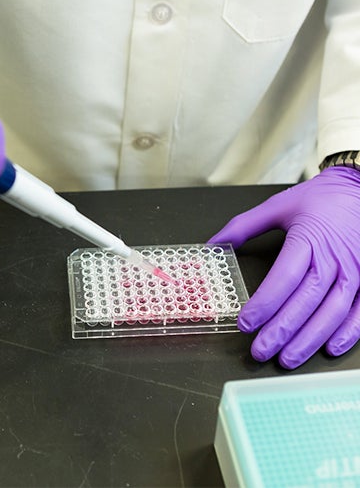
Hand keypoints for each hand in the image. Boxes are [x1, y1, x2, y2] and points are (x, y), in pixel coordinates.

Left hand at [209, 167, 359, 368]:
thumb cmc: (320, 198)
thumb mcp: (279, 205)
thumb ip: (244, 226)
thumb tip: (212, 244)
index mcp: (307, 240)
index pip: (283, 278)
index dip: (264, 304)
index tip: (245, 323)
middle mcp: (333, 258)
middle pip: (305, 300)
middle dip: (281, 330)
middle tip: (260, 351)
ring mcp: (355, 271)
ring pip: (332, 312)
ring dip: (310, 339)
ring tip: (287, 359)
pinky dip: (349, 333)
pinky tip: (328, 348)